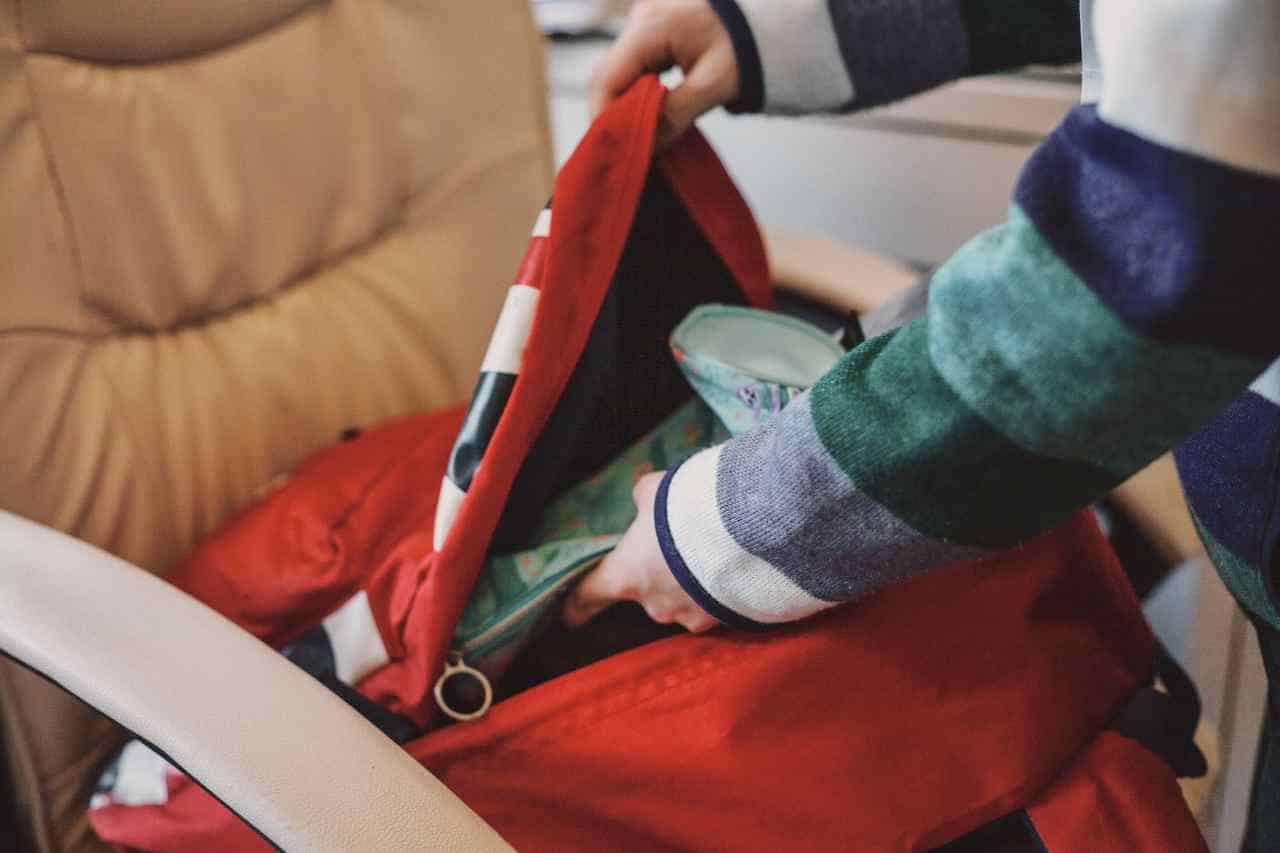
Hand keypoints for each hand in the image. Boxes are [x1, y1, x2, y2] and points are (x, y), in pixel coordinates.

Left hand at [561, 472, 718, 632]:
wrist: (747, 533)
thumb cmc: (688, 510)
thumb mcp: (656, 491)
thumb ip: (643, 499)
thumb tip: (642, 498)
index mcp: (626, 574)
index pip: (589, 595)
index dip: (576, 604)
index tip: (568, 615)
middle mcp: (652, 604)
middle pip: (643, 593)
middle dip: (654, 575)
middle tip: (673, 550)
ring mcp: (687, 616)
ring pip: (679, 600)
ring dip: (687, 585)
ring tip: (708, 556)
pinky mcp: (720, 621)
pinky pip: (711, 607)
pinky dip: (715, 591)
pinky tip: (729, 569)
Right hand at [590, 0, 740, 145]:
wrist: (768, 24)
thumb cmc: (747, 47)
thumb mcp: (712, 86)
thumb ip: (674, 116)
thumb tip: (644, 146)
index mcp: (652, 26)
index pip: (608, 78)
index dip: (604, 117)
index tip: (613, 149)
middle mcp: (640, 18)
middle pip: (609, 76)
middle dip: (615, 114)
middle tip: (629, 148)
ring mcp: (644, 22)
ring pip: (620, 73)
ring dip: (626, 106)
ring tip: (641, 135)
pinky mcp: (651, 31)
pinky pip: (634, 67)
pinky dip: (637, 93)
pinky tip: (649, 114)